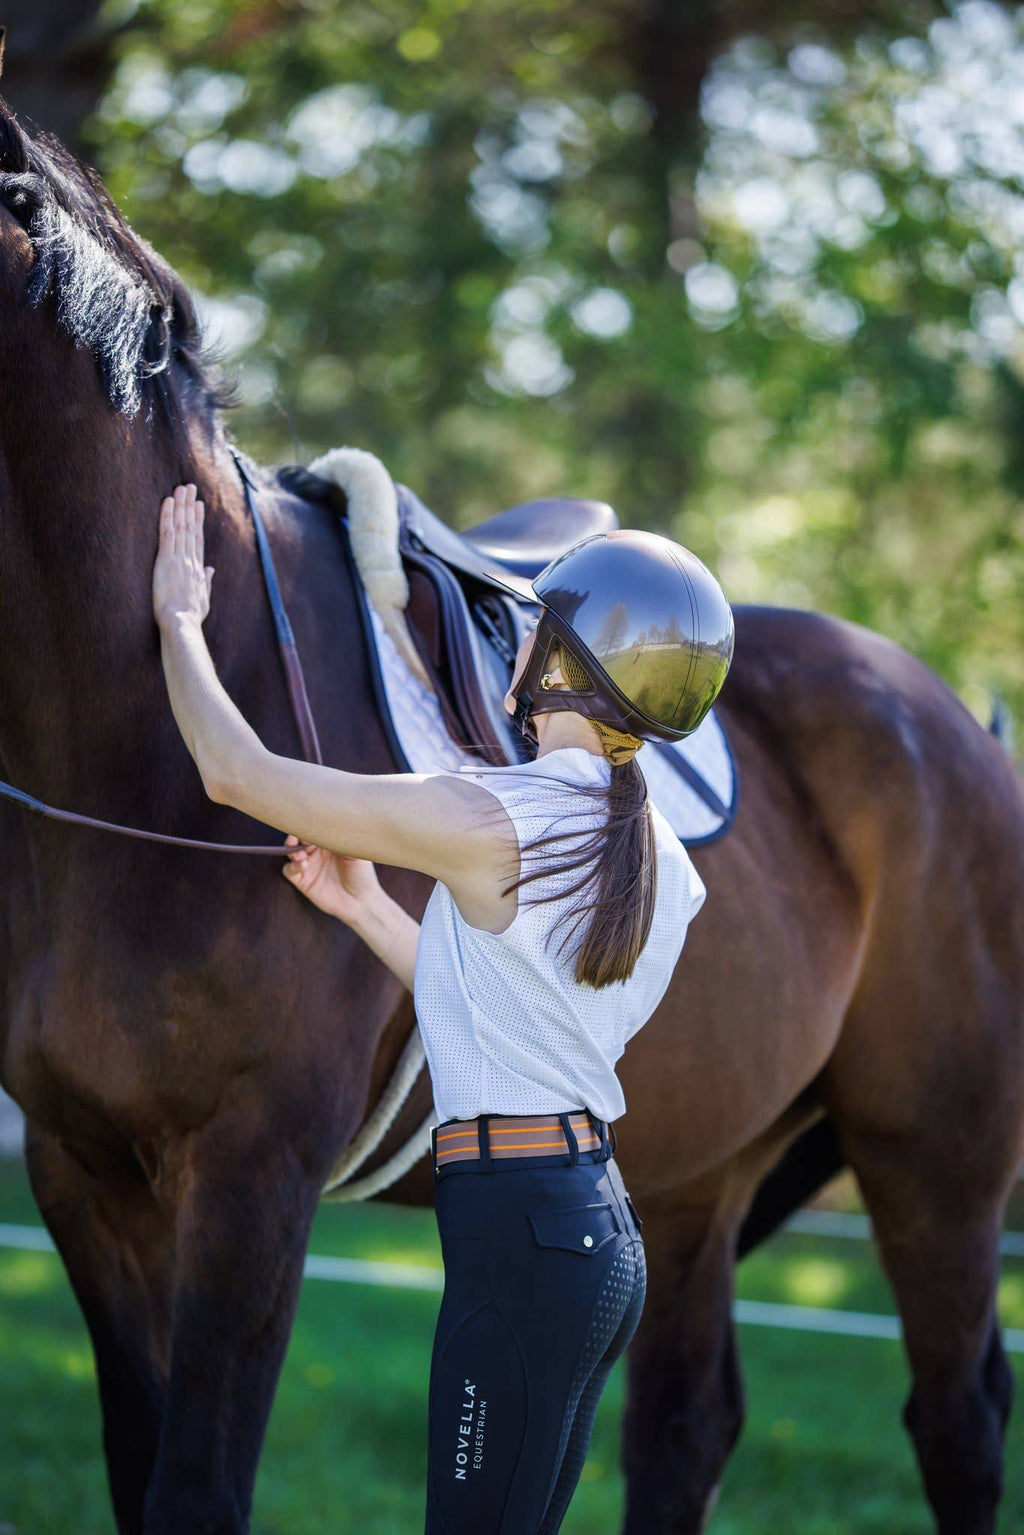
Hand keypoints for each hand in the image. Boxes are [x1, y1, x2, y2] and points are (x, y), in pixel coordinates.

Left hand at [153, 483, 213, 628]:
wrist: (182, 624)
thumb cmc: (190, 618)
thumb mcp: (203, 600)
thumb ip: (207, 582)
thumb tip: (211, 569)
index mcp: (197, 570)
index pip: (198, 539)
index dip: (198, 520)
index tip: (198, 505)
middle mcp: (190, 560)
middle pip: (190, 527)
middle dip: (190, 506)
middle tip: (190, 487)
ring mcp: (179, 559)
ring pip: (180, 526)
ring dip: (181, 505)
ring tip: (181, 488)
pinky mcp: (166, 561)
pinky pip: (167, 533)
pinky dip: (168, 516)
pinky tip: (168, 501)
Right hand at [282, 834, 383, 925]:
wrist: (361, 901)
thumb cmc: (362, 874)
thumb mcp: (355, 852)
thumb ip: (342, 838)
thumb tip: (331, 822)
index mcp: (328, 842)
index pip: (313, 828)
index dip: (309, 825)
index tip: (310, 824)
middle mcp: (317, 852)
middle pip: (298, 837)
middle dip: (296, 835)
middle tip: (298, 836)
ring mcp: (309, 866)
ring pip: (290, 851)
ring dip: (291, 849)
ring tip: (300, 853)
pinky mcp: (302, 881)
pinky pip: (288, 870)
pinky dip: (292, 866)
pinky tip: (304, 865)